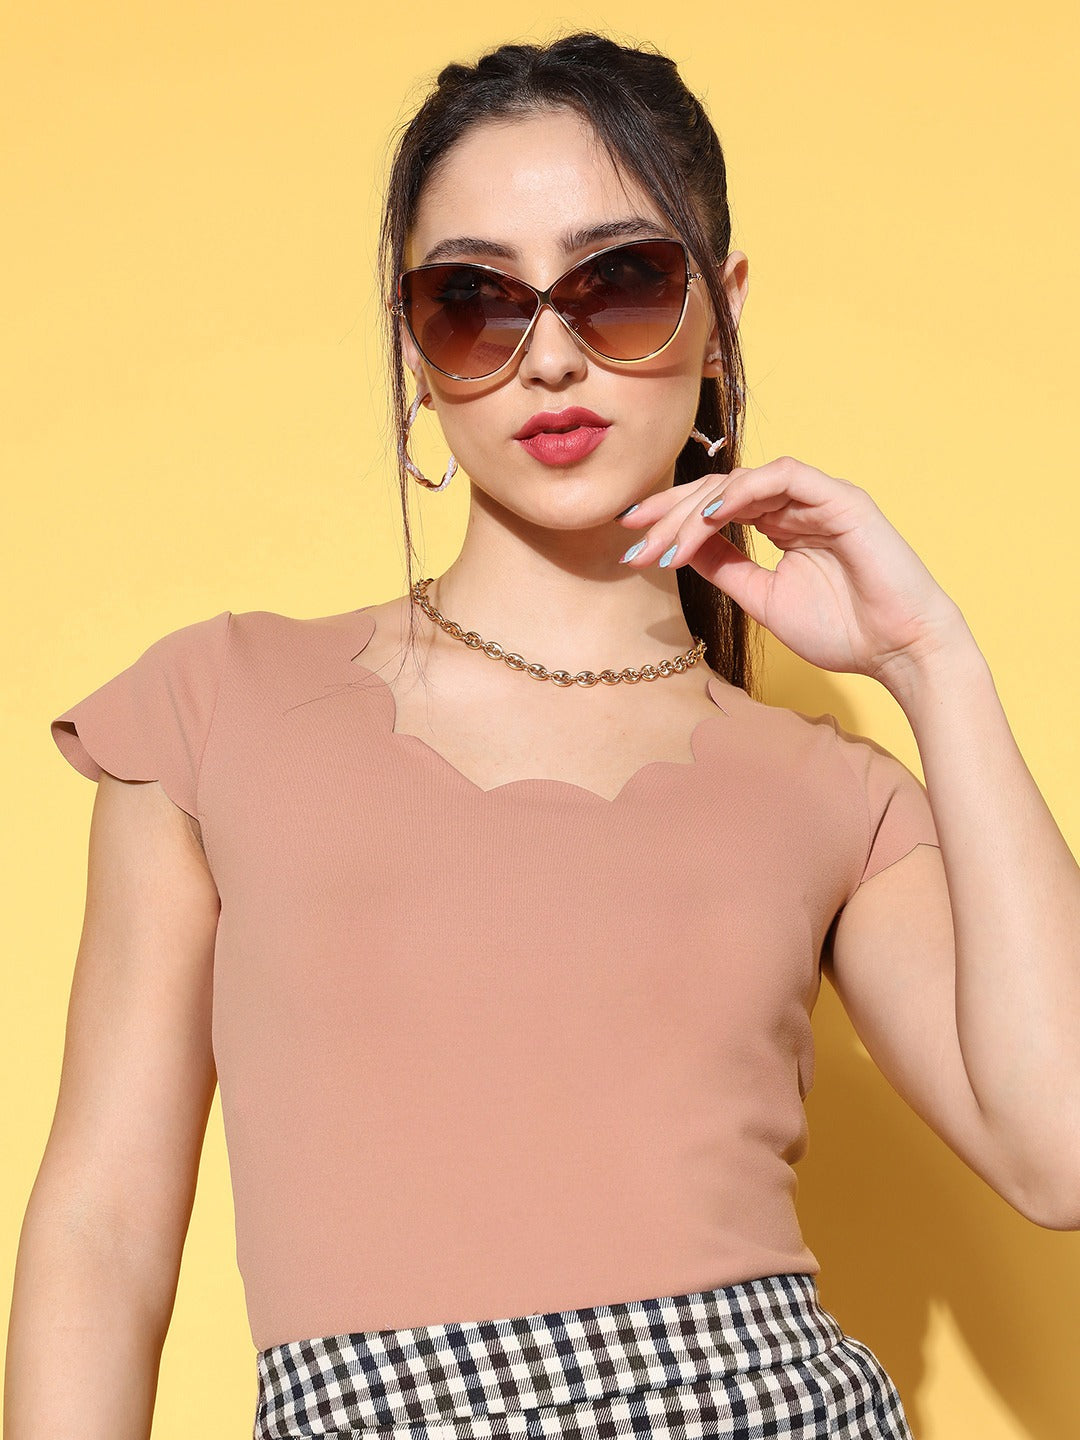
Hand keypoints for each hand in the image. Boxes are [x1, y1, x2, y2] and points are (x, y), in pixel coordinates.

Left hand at [616, 456, 967, 685]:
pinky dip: (742, 492)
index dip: (670, 519)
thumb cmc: (842, 631)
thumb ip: (725, 569)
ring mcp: (818, 498)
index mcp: (781, 525)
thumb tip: (679, 550)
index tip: (630, 540)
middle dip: (670, 512)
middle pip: (719, 490)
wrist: (899, 651)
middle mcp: (796, 505)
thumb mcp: (763, 599)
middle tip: (633, 536)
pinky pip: (783, 477)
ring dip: (697, 509)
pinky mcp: (840, 499)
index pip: (715, 508)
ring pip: (741, 483)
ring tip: (666, 543)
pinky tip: (710, 517)